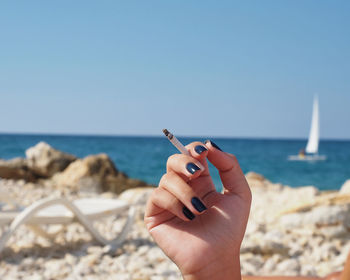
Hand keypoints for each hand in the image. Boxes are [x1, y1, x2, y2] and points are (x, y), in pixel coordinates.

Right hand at [144, 140, 251, 279]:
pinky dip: (174, 203)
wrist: (216, 257)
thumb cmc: (229, 229)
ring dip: (186, 192)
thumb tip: (210, 145)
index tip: (203, 152)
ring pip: (167, 178)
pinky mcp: (155, 213)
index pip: (191, 156)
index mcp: (200, 182)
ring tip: (198, 210)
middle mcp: (182, 188)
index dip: (194, 149)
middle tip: (196, 171)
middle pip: (173, 161)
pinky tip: (187, 217)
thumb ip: (230, 166)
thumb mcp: (240, 193)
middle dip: (183, 161)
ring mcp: (168, 200)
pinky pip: (158, 195)